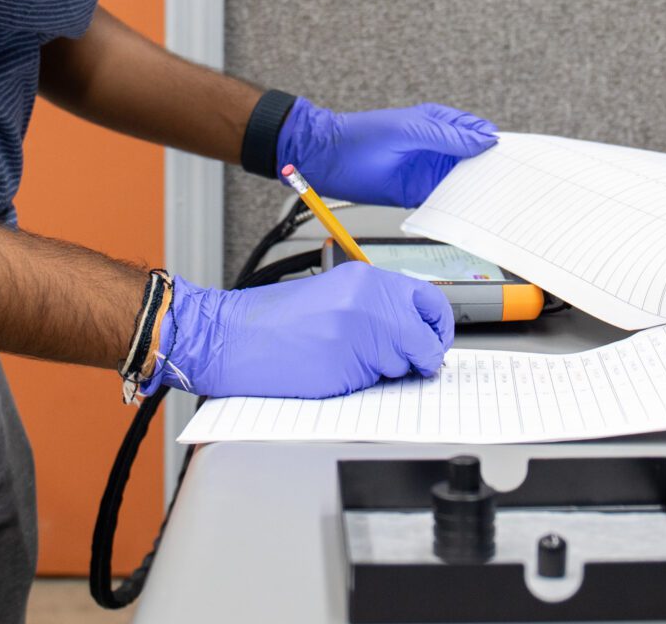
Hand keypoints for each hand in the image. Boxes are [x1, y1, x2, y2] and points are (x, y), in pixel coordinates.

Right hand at [147, 263, 454, 398]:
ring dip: (386, 372)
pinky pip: (373, 386)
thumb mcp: (332, 295)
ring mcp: (358, 335)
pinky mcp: (344, 366)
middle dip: (419, 357)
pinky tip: (332, 373)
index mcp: (365, 279)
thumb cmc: (271, 321)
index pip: (429, 302)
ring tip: (347, 361)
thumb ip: (375, 306)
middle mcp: (367, 302)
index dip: (437, 328)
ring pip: (402, 366)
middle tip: (405, 364)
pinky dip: (360, 387)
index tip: (433, 342)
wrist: (228, 336)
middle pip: (424, 340)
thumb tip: (414, 332)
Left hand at [277, 99, 497, 207]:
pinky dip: (458, 208)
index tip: (520, 158)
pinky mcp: (420, 194)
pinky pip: (446, 202)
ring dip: (478, 192)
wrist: (329, 159)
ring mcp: (431, 172)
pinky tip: (471, 214)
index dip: (498, 145)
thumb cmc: (365, 134)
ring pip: (464, 184)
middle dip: (494, 172)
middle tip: (516, 185)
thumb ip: (449, 137)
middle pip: (477, 162)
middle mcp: (440, 148)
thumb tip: (486, 140)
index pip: (480, 133)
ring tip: (499, 203)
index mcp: (442, 124)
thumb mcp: (411, 130)